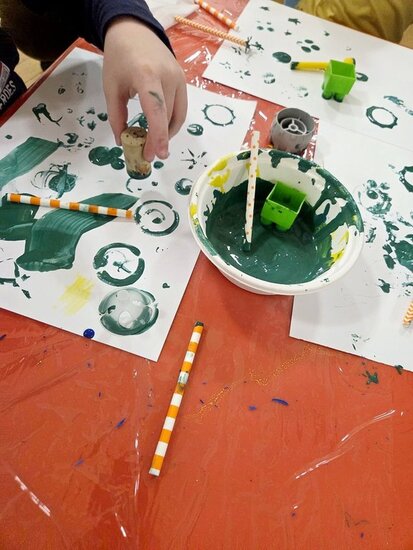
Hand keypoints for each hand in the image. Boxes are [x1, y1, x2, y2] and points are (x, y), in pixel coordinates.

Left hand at [103, 17, 187, 160]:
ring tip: (155, 144)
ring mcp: (179, 78)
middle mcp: (168, 76)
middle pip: (168, 117)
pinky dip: (172, 123)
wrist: (134, 31)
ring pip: (178, 116)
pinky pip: (181, 108)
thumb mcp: (111, 87)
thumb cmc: (119, 58)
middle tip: (148, 155)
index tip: (156, 155)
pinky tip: (162, 129)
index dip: (158, 135)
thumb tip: (122, 142)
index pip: (157, 111)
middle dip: (160, 140)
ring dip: (168, 134)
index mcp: (147, 76)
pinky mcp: (183, 80)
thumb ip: (116, 116)